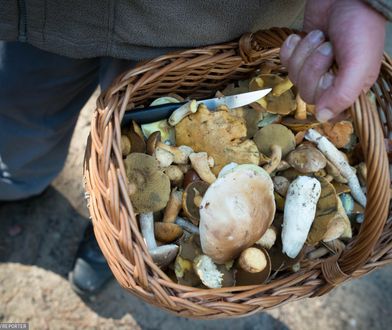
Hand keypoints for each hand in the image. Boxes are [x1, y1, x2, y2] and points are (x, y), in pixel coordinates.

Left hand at [280, 0, 385, 121]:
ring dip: (304, 53)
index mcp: (350, 89)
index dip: (323, 92)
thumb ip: (343, 94)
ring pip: (294, 77)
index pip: (327, 109)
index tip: (331, 74)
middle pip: (306, 93)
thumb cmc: (359, 26)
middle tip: (328, 47)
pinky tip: (301, 37)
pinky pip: (285, 62)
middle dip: (313, 66)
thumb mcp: (358, 63)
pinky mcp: (300, 55)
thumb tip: (323, 118)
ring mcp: (314, 69)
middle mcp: (332, 83)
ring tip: (320, 37)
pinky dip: (291, 47)